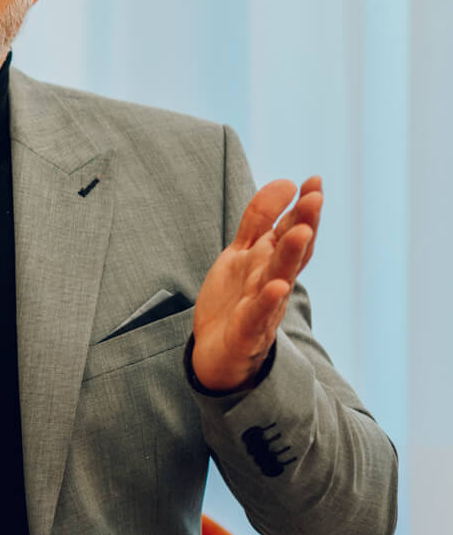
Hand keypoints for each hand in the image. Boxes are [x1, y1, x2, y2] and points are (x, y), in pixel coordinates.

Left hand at [191, 175, 320, 391]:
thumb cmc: (237, 298)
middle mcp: (272, 281)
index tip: (315, 181)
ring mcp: (262, 307)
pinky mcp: (247, 332)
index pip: (292, 232)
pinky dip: (267, 302)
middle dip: (304, 224)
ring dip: (290, 256)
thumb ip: (261, 219)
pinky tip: (276, 287)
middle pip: (291, 251)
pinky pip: (258, 316)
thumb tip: (287, 182)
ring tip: (301, 232)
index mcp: (271, 262)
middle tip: (315, 197)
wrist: (219, 354)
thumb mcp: (244, 253)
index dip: (304, 208)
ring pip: (279, 278)